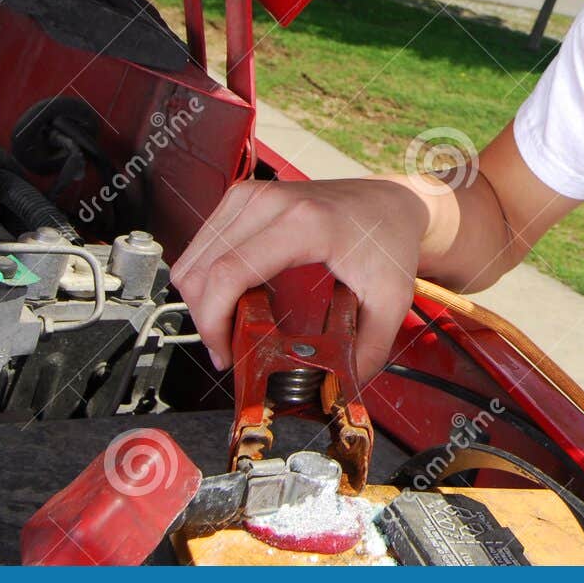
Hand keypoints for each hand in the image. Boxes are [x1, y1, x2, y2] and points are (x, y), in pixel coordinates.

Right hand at [169, 177, 431, 377]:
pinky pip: (202, 246)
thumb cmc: (387, 242)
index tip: (227, 355)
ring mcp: (251, 195)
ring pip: (192, 260)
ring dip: (202, 302)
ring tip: (235, 327)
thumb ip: (369, 349)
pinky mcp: (242, 198)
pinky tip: (236, 298)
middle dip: (206, 321)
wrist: (390, 203)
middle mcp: (269, 201)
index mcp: (303, 223)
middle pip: (201, 271)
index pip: (228, 274)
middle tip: (232, 349)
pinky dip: (207, 280)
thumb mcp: (391, 300)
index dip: (214, 323)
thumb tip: (338, 388)